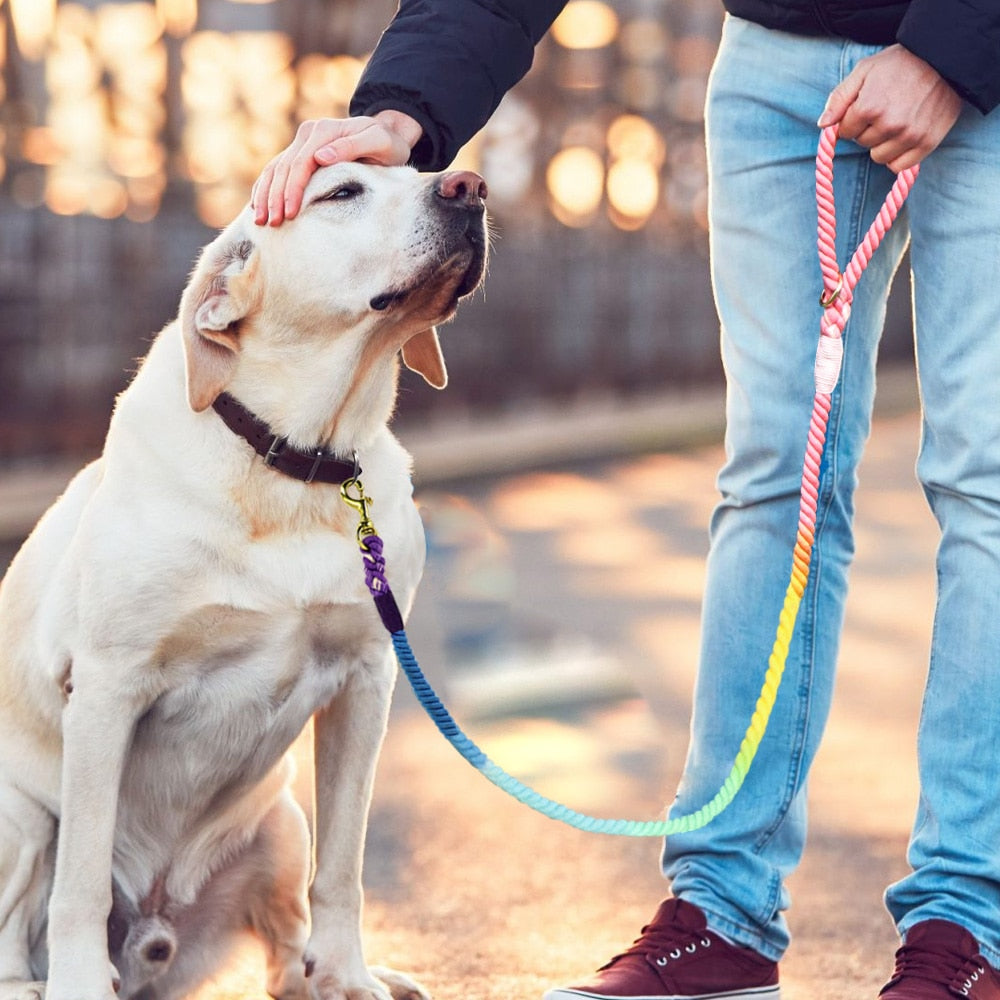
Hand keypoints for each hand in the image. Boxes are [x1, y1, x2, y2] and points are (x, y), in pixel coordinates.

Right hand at [252, 110, 422, 225]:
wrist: (387, 133)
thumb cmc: (387, 144)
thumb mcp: (377, 143)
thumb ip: (351, 147)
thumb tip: (321, 156)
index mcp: (323, 131)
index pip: (300, 164)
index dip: (293, 190)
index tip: (290, 214)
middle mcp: (309, 133)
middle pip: (284, 168)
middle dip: (275, 197)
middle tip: (272, 224)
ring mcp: (302, 142)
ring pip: (275, 169)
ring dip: (265, 194)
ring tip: (259, 220)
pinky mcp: (301, 152)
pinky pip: (277, 170)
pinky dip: (266, 187)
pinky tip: (258, 206)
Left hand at [818, 44, 961, 171]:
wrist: (945, 58)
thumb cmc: (901, 63)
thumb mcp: (864, 70)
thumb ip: (839, 98)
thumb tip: (823, 125)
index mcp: (869, 107)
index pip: (844, 131)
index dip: (851, 119)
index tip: (864, 106)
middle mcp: (889, 124)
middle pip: (862, 143)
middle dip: (867, 129)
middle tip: (884, 109)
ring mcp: (909, 136)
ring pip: (878, 157)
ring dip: (882, 144)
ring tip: (895, 121)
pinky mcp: (926, 143)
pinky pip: (899, 166)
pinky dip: (897, 156)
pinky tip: (903, 138)